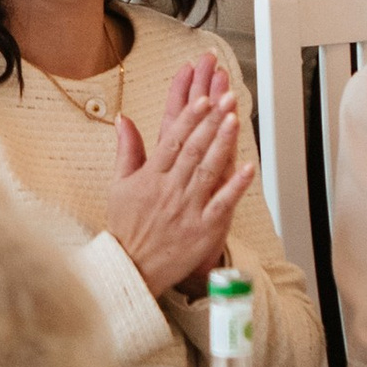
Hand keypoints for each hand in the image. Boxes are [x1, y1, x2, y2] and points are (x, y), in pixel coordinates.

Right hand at [104, 53, 258, 296]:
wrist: (132, 267)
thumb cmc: (126, 227)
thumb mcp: (118, 185)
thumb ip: (126, 150)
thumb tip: (123, 119)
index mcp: (150, 176)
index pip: (172, 140)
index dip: (189, 117)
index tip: (203, 99)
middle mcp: (170, 189)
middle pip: (194, 149)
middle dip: (212, 121)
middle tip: (227, 98)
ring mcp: (188, 209)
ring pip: (208, 170)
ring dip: (223, 144)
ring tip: (236, 120)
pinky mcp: (203, 229)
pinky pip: (222, 203)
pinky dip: (236, 186)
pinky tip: (248, 167)